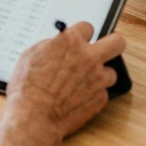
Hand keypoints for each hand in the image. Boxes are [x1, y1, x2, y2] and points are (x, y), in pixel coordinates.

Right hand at [1, 22, 125, 145]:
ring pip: (112, 71)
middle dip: (112, 43)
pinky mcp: (101, 98)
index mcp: (71, 42)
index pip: (88, 27)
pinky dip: (94, 94)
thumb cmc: (28, 88)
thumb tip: (56, 44)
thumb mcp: (30, 56)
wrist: (34, 117)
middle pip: (117, 41)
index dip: (82, 34)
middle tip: (104, 49)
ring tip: (86, 82)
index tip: (80, 40)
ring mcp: (98, 78)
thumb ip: (49, 45)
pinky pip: (103, 92)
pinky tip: (80, 98)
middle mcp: (89, 57)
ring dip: (101, 75)